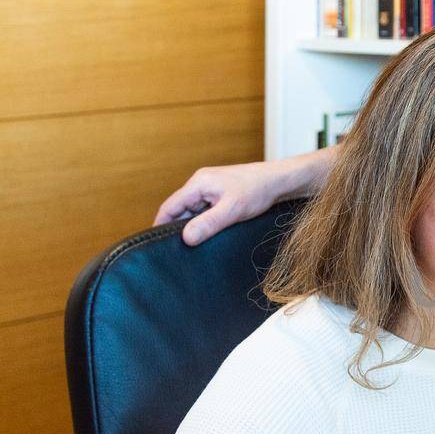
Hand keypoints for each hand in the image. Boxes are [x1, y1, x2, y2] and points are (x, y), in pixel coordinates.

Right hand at [154, 160, 289, 245]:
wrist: (279, 181)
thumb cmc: (258, 190)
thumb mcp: (232, 210)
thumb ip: (208, 224)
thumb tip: (186, 238)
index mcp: (197, 184)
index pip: (169, 207)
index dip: (160, 226)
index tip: (155, 246)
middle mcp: (200, 185)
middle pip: (179, 211)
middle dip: (178, 230)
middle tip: (177, 252)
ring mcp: (209, 190)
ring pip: (193, 213)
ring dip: (194, 228)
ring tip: (194, 248)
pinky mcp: (219, 196)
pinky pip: (204, 213)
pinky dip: (205, 224)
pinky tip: (209, 238)